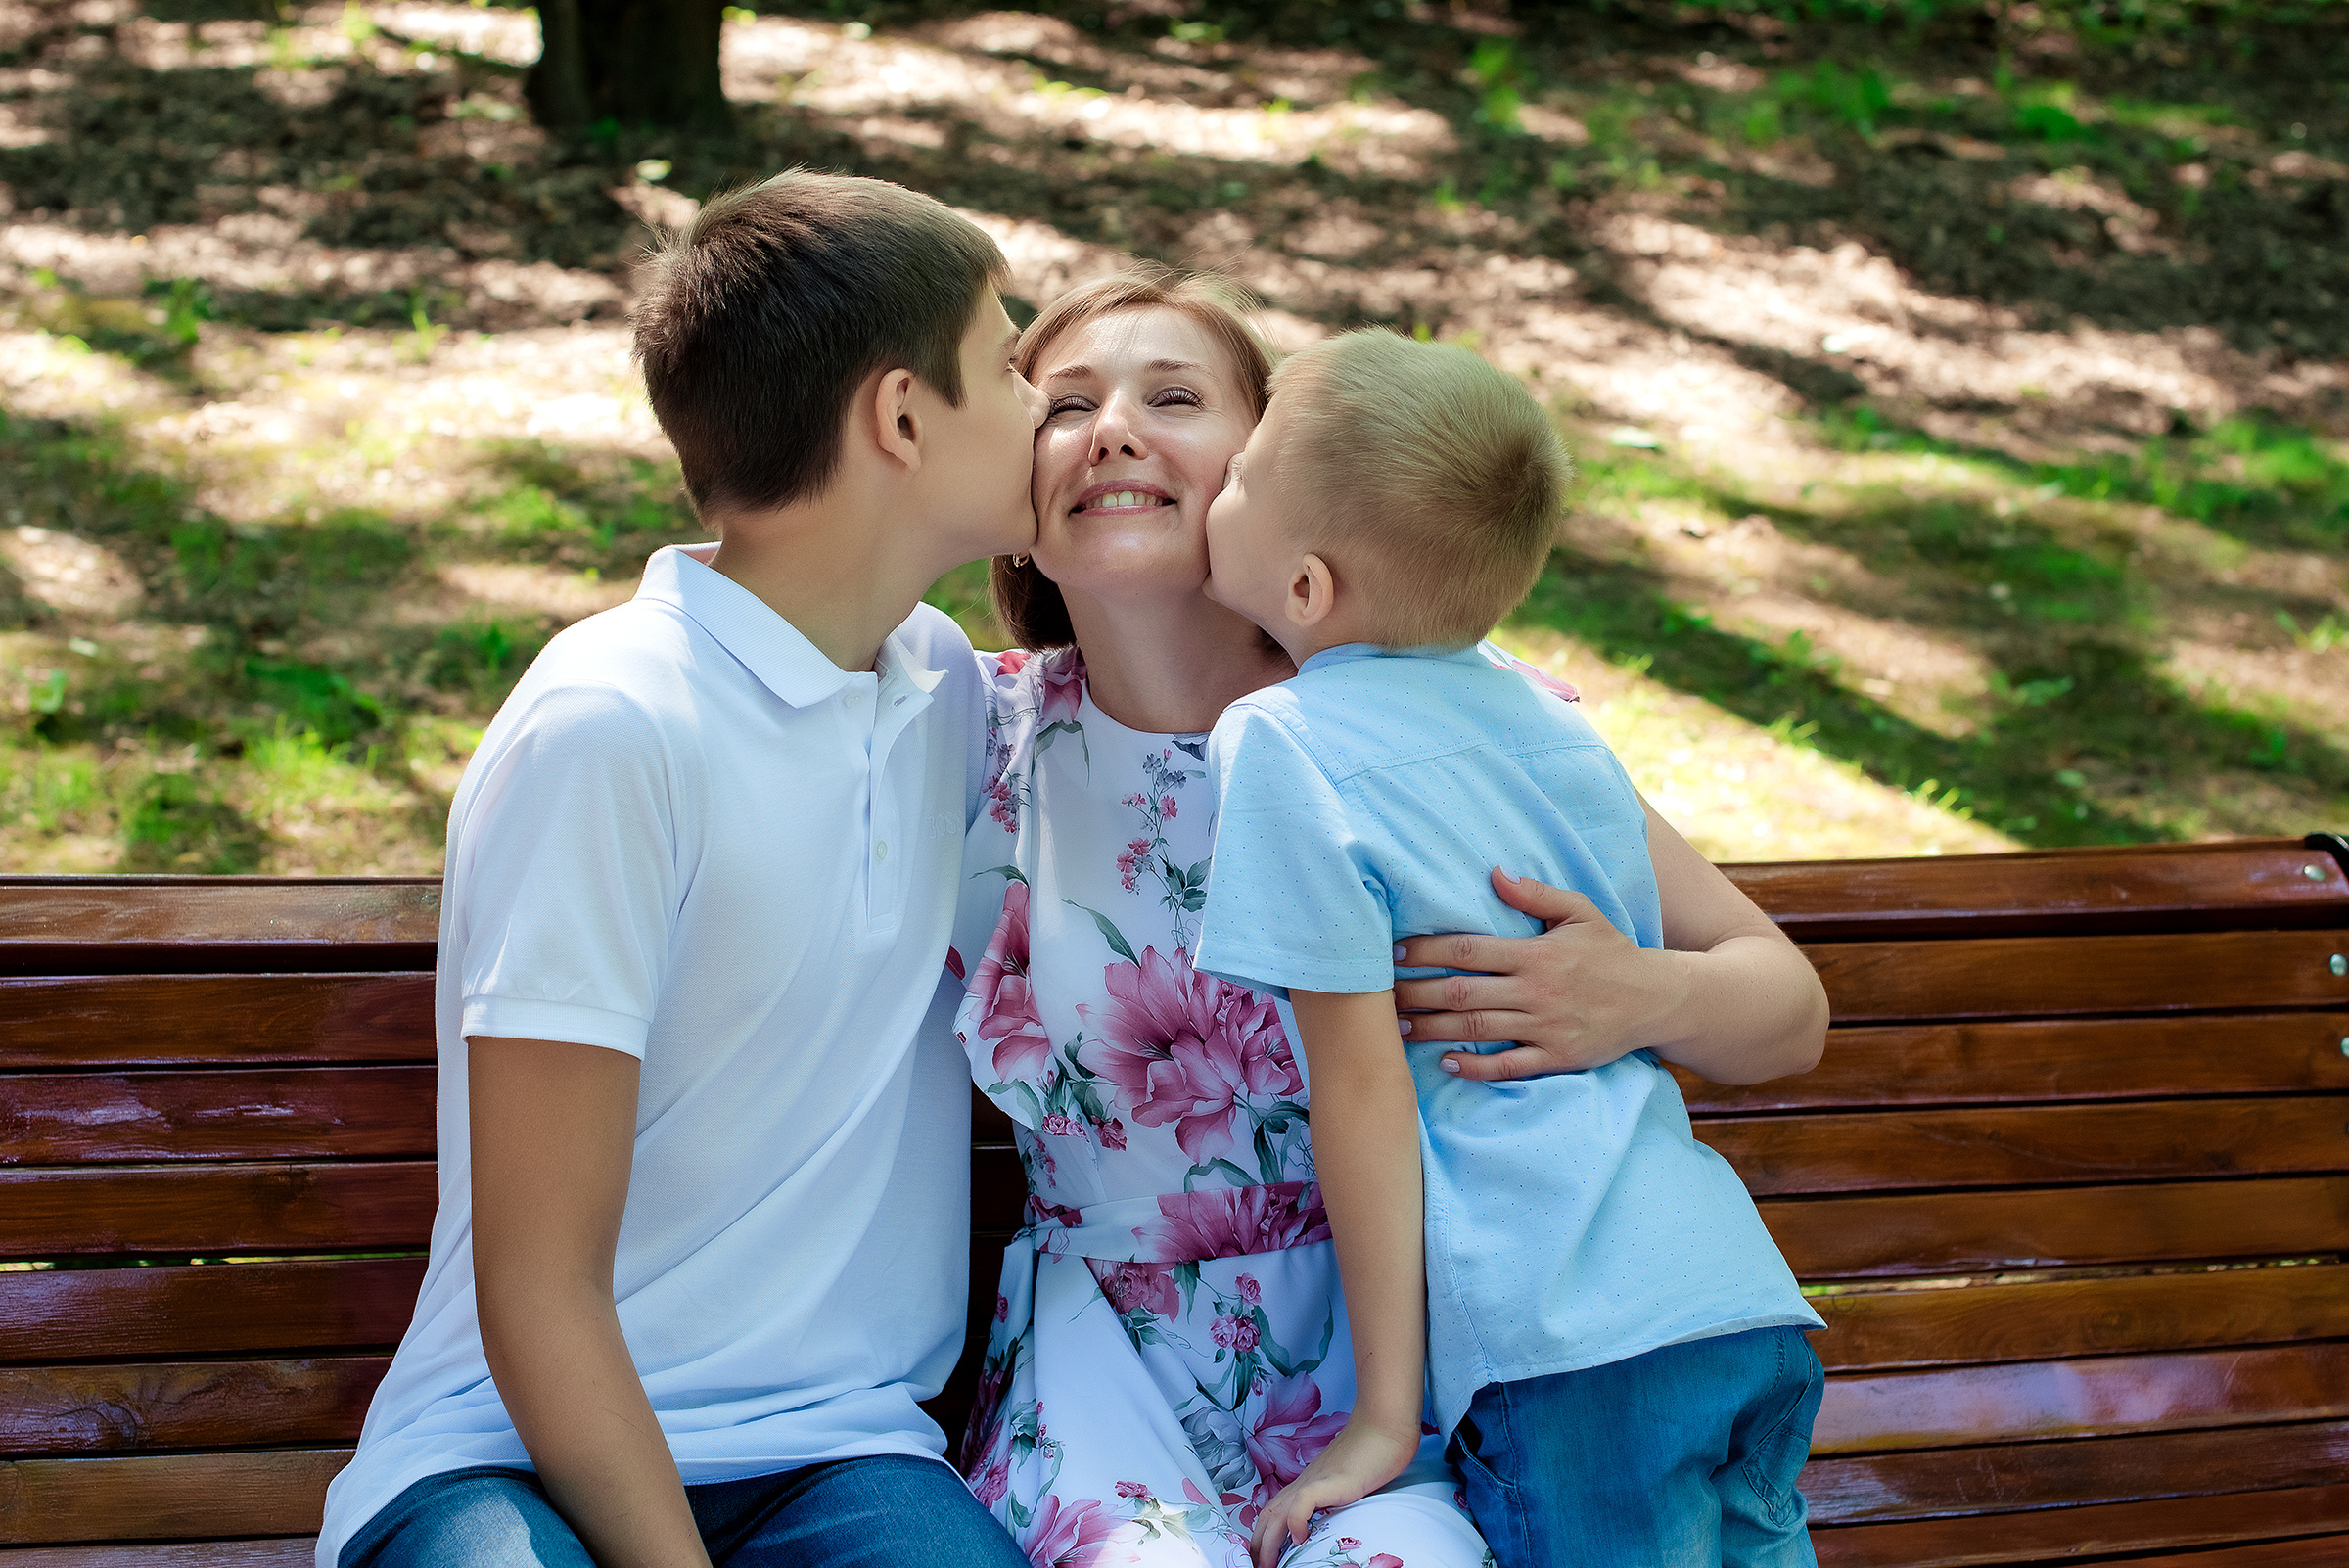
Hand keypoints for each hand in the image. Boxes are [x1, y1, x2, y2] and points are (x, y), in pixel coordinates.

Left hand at [1248, 1417, 1418, 1567]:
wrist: (1384, 1425)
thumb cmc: (1371, 1452)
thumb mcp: (1345, 1482)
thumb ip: (1331, 1498)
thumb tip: (1325, 1521)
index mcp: (1305, 1484)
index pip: (1272, 1512)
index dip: (1262, 1537)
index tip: (1262, 1558)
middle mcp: (1304, 1483)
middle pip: (1268, 1517)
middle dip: (1259, 1547)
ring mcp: (1315, 1481)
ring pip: (1278, 1513)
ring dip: (1268, 1543)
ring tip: (1267, 1566)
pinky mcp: (1330, 1481)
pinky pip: (1303, 1502)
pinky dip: (1295, 1521)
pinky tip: (1299, 1539)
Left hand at [1393, 867, 1686, 1081]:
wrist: (1658, 1000)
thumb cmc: (1613, 952)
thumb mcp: (1581, 912)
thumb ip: (1537, 894)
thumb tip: (1494, 873)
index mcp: (1537, 953)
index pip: (1468, 950)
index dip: (1426, 951)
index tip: (1393, 953)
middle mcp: (1537, 991)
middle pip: (1461, 993)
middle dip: (1415, 994)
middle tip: (1378, 996)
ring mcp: (1545, 1027)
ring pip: (1477, 1029)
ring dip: (1432, 1030)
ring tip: (1397, 1029)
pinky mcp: (1556, 1058)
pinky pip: (1509, 1066)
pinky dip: (1476, 1067)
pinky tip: (1447, 1064)